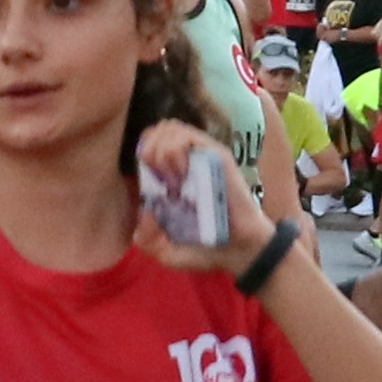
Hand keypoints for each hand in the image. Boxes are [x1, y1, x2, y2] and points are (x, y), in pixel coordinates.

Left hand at [126, 123, 271, 274]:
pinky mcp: (217, 156)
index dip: (142, 155)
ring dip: (161, 150)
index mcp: (171, 178)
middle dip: (148, 148)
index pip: (149, 145)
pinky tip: (180, 174)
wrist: (239, 253)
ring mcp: (202, 157)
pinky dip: (175, 150)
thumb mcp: (167, 254)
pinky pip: (190, 136)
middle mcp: (186, 162)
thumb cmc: (206, 250)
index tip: (147, 182)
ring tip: (171, 177)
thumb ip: (147, 241)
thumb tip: (144, 212)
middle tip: (158, 176)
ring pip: (170, 128)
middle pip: (157, 130)